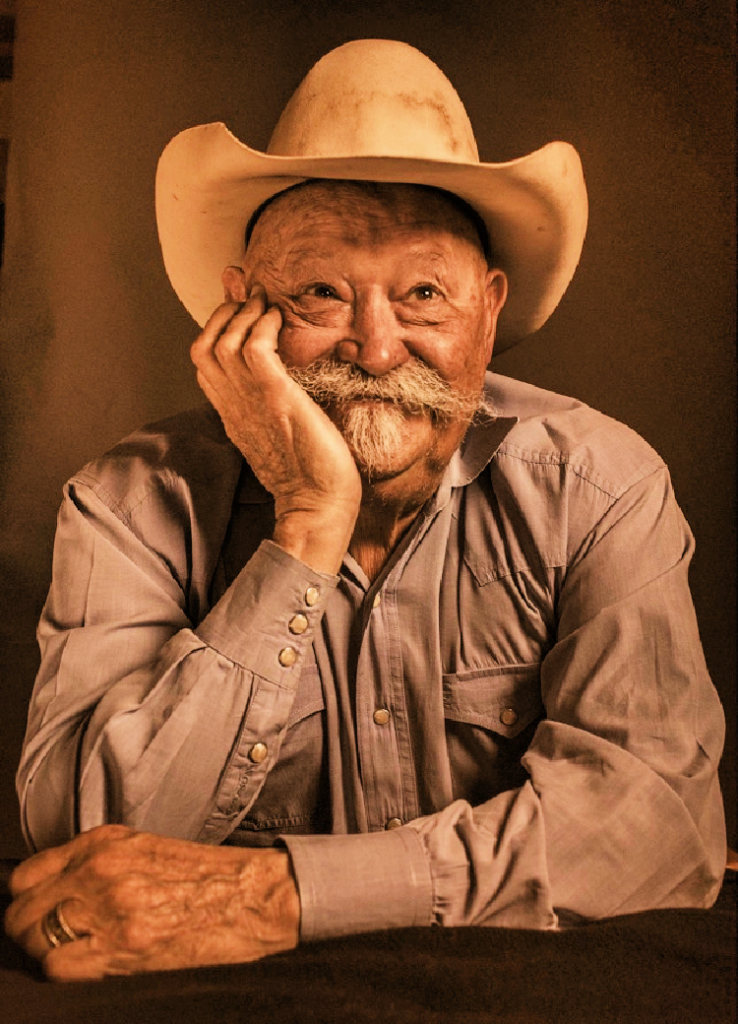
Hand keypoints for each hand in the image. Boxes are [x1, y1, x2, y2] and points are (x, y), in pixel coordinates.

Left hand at [4, 825, 299, 979]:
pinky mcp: (126, 944)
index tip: (35, 913)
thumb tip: (55, 890)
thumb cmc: (206, 875)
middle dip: (27, 932)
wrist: (252, 894)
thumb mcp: (144, 848)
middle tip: (46, 942)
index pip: (25, 876)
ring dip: (43, 954)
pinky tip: (88, 967)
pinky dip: (65, 972)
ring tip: (67, 956)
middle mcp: (100, 870)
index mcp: (104, 843)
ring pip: (35, 941)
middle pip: (22, 912)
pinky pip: (61, 967)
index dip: (25, 901)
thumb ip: (97, 862)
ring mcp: (111, 907)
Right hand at [191, 293, 360, 572]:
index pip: (203, 360)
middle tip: (253, 299)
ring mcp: (251, 402)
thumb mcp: (280, 429)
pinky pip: (254, 349)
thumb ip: (270, 401)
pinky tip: (279, 321)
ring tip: (267, 304)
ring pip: (224, 341)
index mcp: (232, 413)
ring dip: (245, 314)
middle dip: (225, 313)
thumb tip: (280, 378)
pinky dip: (263, 326)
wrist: (319, 504)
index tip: (238, 308)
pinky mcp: (276, 399)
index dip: (215, 327)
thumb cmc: (310, 471)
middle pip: (204, 345)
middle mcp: (233, 405)